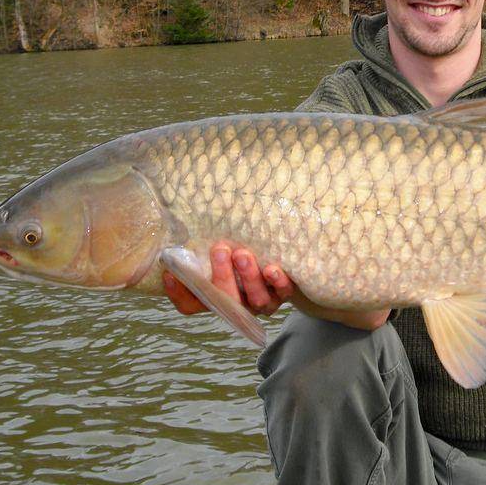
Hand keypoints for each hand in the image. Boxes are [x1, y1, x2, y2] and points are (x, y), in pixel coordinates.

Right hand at [162, 240, 390, 330]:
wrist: (312, 254)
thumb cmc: (262, 232)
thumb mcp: (238, 229)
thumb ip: (216, 221)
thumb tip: (194, 182)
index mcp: (219, 289)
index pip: (191, 302)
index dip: (179, 292)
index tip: (172, 269)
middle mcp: (241, 300)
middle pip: (222, 300)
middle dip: (219, 276)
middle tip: (219, 248)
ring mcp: (266, 300)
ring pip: (253, 301)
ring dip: (247, 278)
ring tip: (245, 252)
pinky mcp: (290, 294)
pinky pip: (284, 294)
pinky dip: (279, 283)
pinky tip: (276, 268)